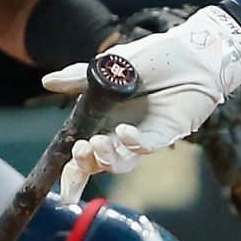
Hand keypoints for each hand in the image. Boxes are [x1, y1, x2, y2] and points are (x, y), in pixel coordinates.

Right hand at [42, 5, 240, 201]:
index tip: (60, 189)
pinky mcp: (167, 132)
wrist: (193, 51)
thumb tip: (47, 82)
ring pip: (120, 162)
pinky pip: (147, 146)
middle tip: (80, 151)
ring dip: (106, 157)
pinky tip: (125, 131)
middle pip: (97, 165)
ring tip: (99, 143)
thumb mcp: (110, 64)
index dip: (70, 173)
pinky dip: (133, 143)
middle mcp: (120, 133)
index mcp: (103, 119)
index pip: (82, 154)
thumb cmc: (155, 57)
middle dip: (83, 168)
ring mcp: (144, 135)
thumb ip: (79, 77)